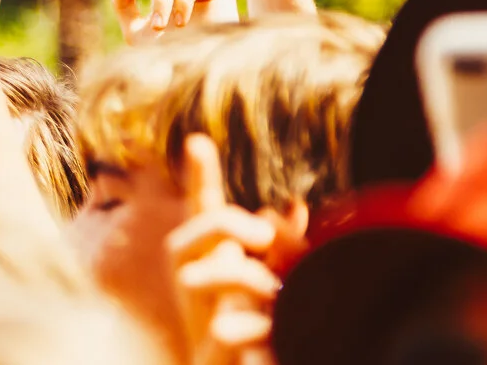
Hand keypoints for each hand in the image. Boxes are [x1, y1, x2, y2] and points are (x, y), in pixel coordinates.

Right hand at [167, 134, 306, 364]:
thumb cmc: (269, 333)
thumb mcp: (280, 284)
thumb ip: (285, 248)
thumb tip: (294, 206)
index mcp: (216, 262)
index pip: (203, 211)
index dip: (200, 177)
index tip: (199, 142)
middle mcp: (198, 283)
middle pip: (193, 233)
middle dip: (225, 224)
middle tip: (262, 235)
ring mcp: (199, 318)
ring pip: (193, 277)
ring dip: (241, 276)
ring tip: (276, 292)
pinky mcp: (208, 355)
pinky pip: (222, 331)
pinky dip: (253, 328)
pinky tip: (272, 332)